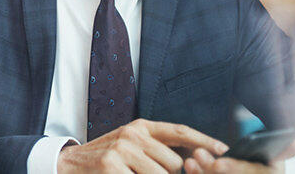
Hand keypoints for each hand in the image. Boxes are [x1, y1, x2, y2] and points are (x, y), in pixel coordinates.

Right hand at [57, 119, 228, 173]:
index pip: (180, 131)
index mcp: (140, 126)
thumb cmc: (106, 158)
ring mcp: (122, 150)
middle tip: (147, 173)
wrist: (69, 164)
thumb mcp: (131, 144)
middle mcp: (133, 134)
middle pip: (175, 162)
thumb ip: (157, 147)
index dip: (204, 141)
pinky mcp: (112, 166)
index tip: (224, 150)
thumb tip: (193, 156)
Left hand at [183, 139, 294, 173]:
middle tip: (198, 154)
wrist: (255, 171)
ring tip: (190, 160)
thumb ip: (284, 151)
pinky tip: (189, 166)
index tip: (219, 163)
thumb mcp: (277, 157)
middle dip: (212, 170)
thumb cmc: (266, 162)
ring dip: (201, 173)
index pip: (249, 173)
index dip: (233, 169)